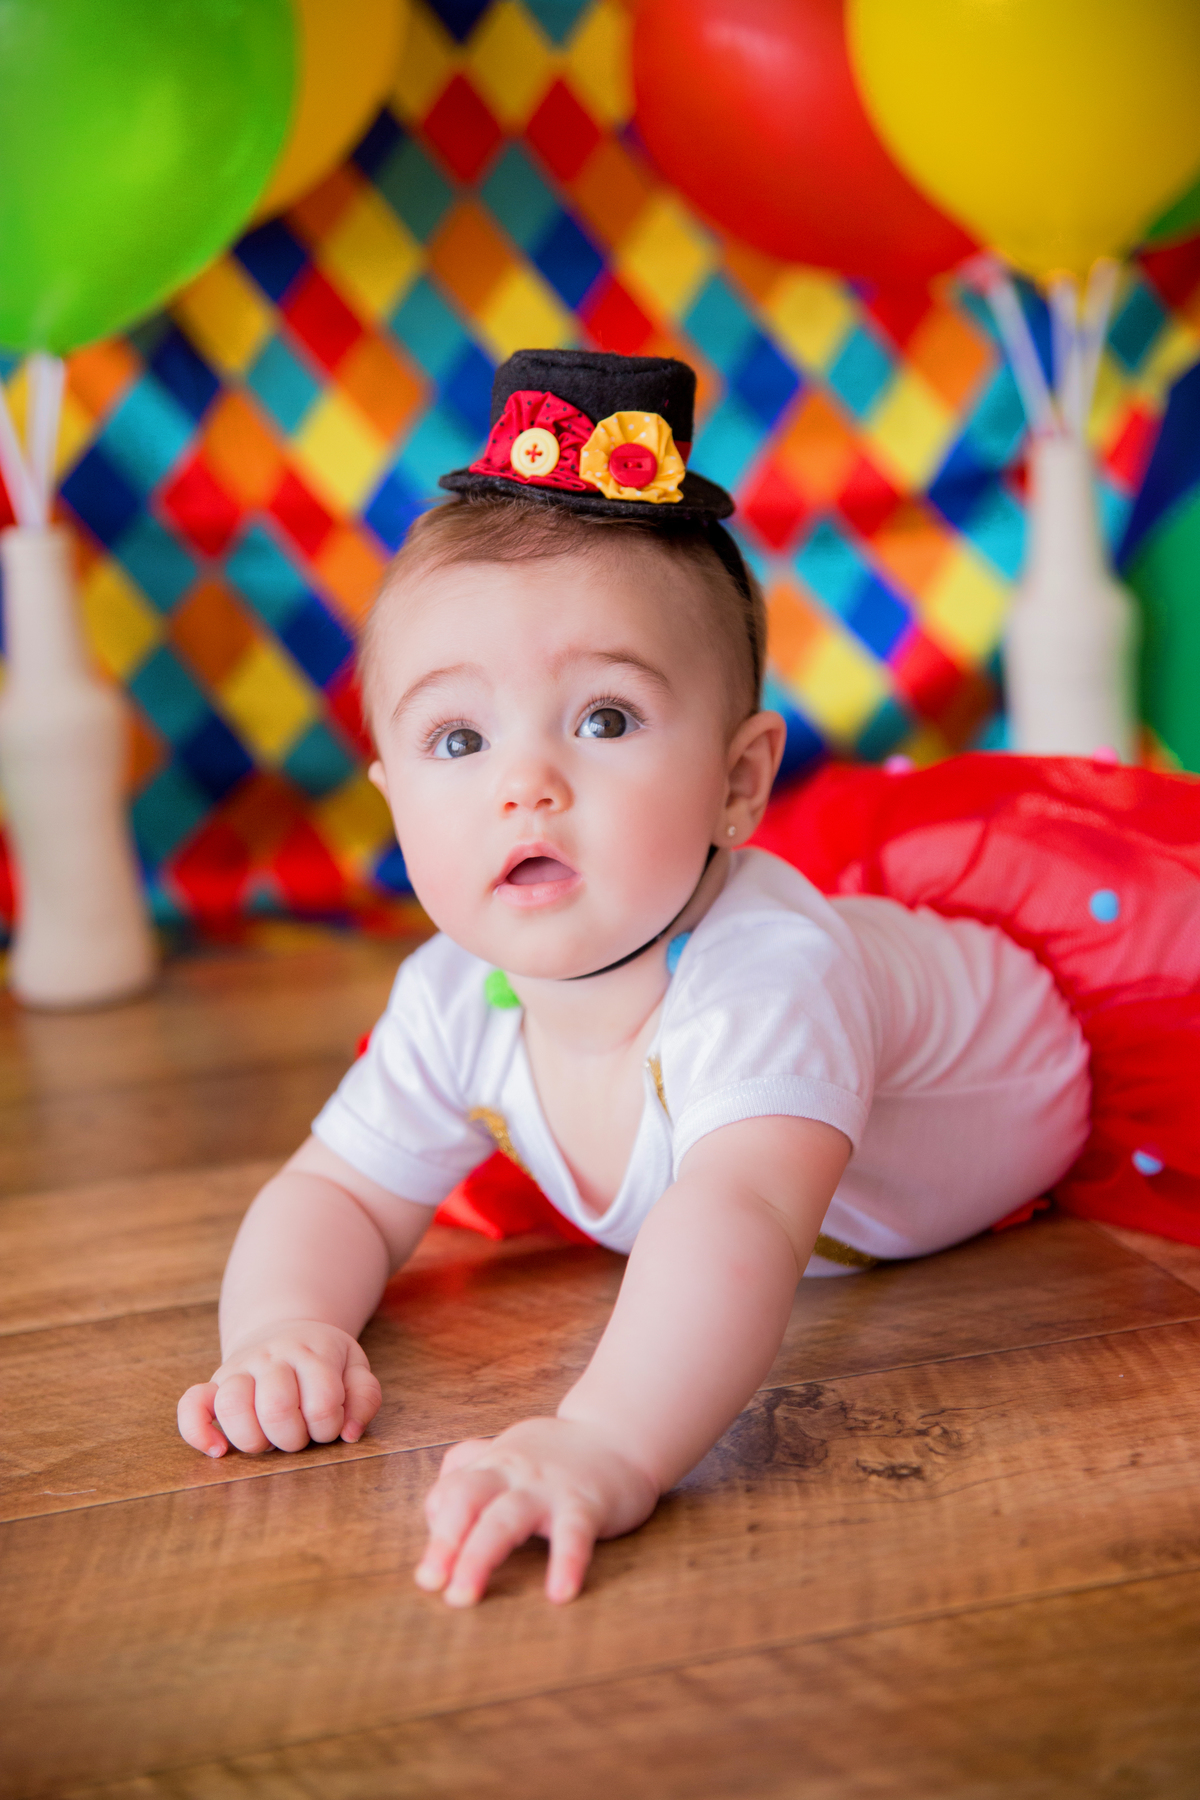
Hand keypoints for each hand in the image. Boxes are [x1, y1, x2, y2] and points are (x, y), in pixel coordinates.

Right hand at [177, 1320, 381, 1456]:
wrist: (286, 1330)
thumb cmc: (325, 1360)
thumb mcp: (355, 1369)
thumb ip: (364, 1398)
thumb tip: (349, 1434)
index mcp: (312, 1352)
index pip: (321, 1401)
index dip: (329, 1426)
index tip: (329, 1424)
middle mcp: (271, 1358)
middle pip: (276, 1408)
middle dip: (294, 1438)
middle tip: (301, 1435)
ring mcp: (238, 1369)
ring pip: (232, 1407)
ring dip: (254, 1439)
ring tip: (268, 1440)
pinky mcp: (213, 1384)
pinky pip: (191, 1406)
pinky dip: (198, 1432)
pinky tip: (219, 1450)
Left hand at [415, 1416, 658, 1606]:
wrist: (620, 1433)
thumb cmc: (557, 1453)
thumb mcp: (508, 1452)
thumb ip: (470, 1470)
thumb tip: (435, 1507)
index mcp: (493, 1465)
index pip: (449, 1493)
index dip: (435, 1529)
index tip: (430, 1571)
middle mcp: (513, 1472)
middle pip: (466, 1500)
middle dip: (443, 1542)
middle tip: (429, 1583)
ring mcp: (548, 1487)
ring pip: (506, 1518)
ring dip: (479, 1557)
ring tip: (463, 1596)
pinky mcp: (586, 1502)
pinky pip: (573, 1533)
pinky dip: (565, 1562)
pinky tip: (559, 1593)